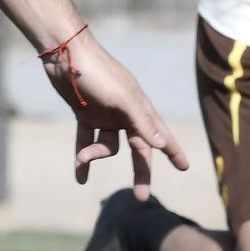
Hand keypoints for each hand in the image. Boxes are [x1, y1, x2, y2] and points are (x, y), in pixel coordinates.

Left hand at [41, 27, 188, 197]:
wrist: (65, 53)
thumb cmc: (97, 72)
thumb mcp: (122, 98)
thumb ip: (141, 122)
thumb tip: (161, 144)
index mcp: (139, 108)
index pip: (161, 134)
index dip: (172, 150)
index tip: (184, 167)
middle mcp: (125, 114)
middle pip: (137, 148)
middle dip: (140, 171)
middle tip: (141, 197)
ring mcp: (105, 115)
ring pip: (107, 146)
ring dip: (94, 155)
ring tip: (82, 160)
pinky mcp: (85, 114)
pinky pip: (86, 140)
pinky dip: (82, 157)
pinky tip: (80, 176)